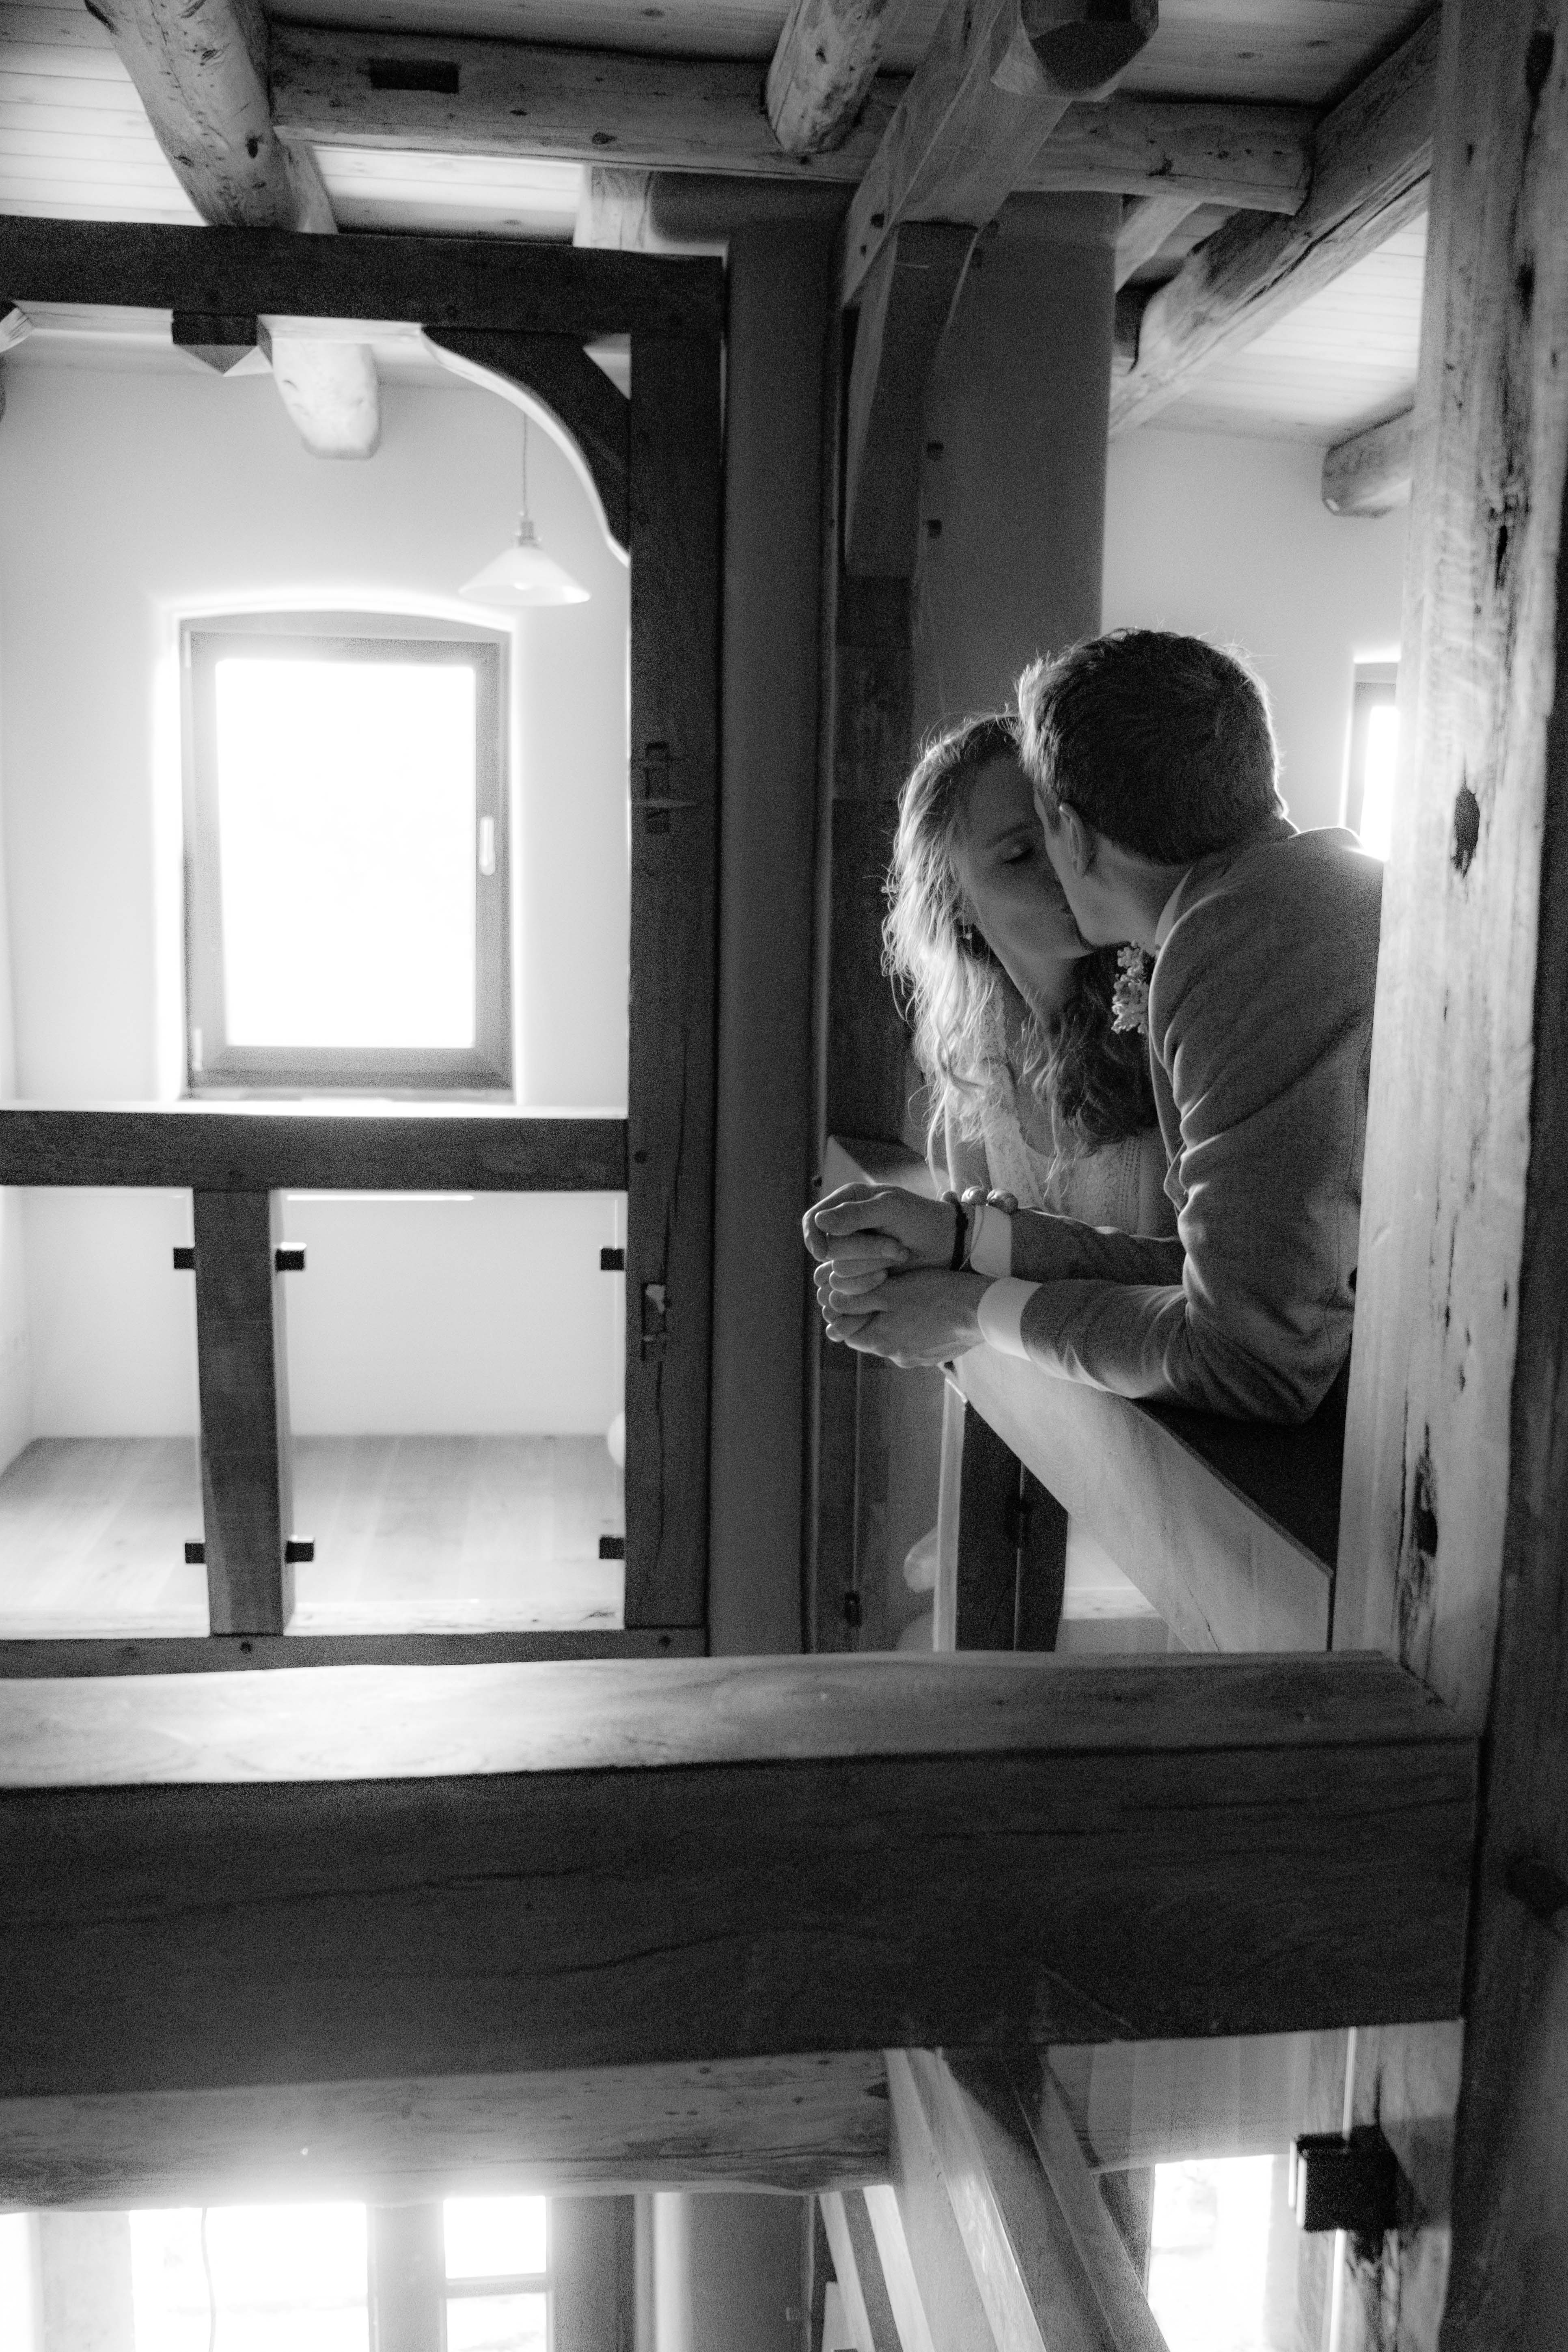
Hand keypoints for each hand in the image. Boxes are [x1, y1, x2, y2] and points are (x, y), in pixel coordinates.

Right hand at [802, 1182, 956, 1275]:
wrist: (945, 1247)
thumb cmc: (922, 1220)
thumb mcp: (892, 1209)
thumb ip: (855, 1214)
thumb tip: (819, 1222)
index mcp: (847, 1202)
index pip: (812, 1220)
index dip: (812, 1237)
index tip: (822, 1252)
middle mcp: (844, 1228)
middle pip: (828, 1249)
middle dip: (863, 1252)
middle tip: (896, 1247)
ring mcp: (851, 1255)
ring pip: (837, 1271)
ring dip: (870, 1267)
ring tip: (898, 1256)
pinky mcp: (859, 1277)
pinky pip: (847, 1288)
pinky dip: (868, 1283)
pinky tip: (888, 1276)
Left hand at [815, 1263, 987, 1368]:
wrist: (980, 1310)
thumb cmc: (933, 1294)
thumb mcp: (889, 1291)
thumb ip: (857, 1300)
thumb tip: (831, 1305)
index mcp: (880, 1342)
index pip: (846, 1332)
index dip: (845, 1311)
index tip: (854, 1292)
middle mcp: (896, 1357)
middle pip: (870, 1335)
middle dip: (870, 1315)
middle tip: (881, 1289)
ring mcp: (918, 1359)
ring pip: (894, 1337)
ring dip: (894, 1320)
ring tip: (907, 1296)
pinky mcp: (936, 1355)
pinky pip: (916, 1340)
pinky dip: (915, 1327)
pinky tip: (926, 1309)